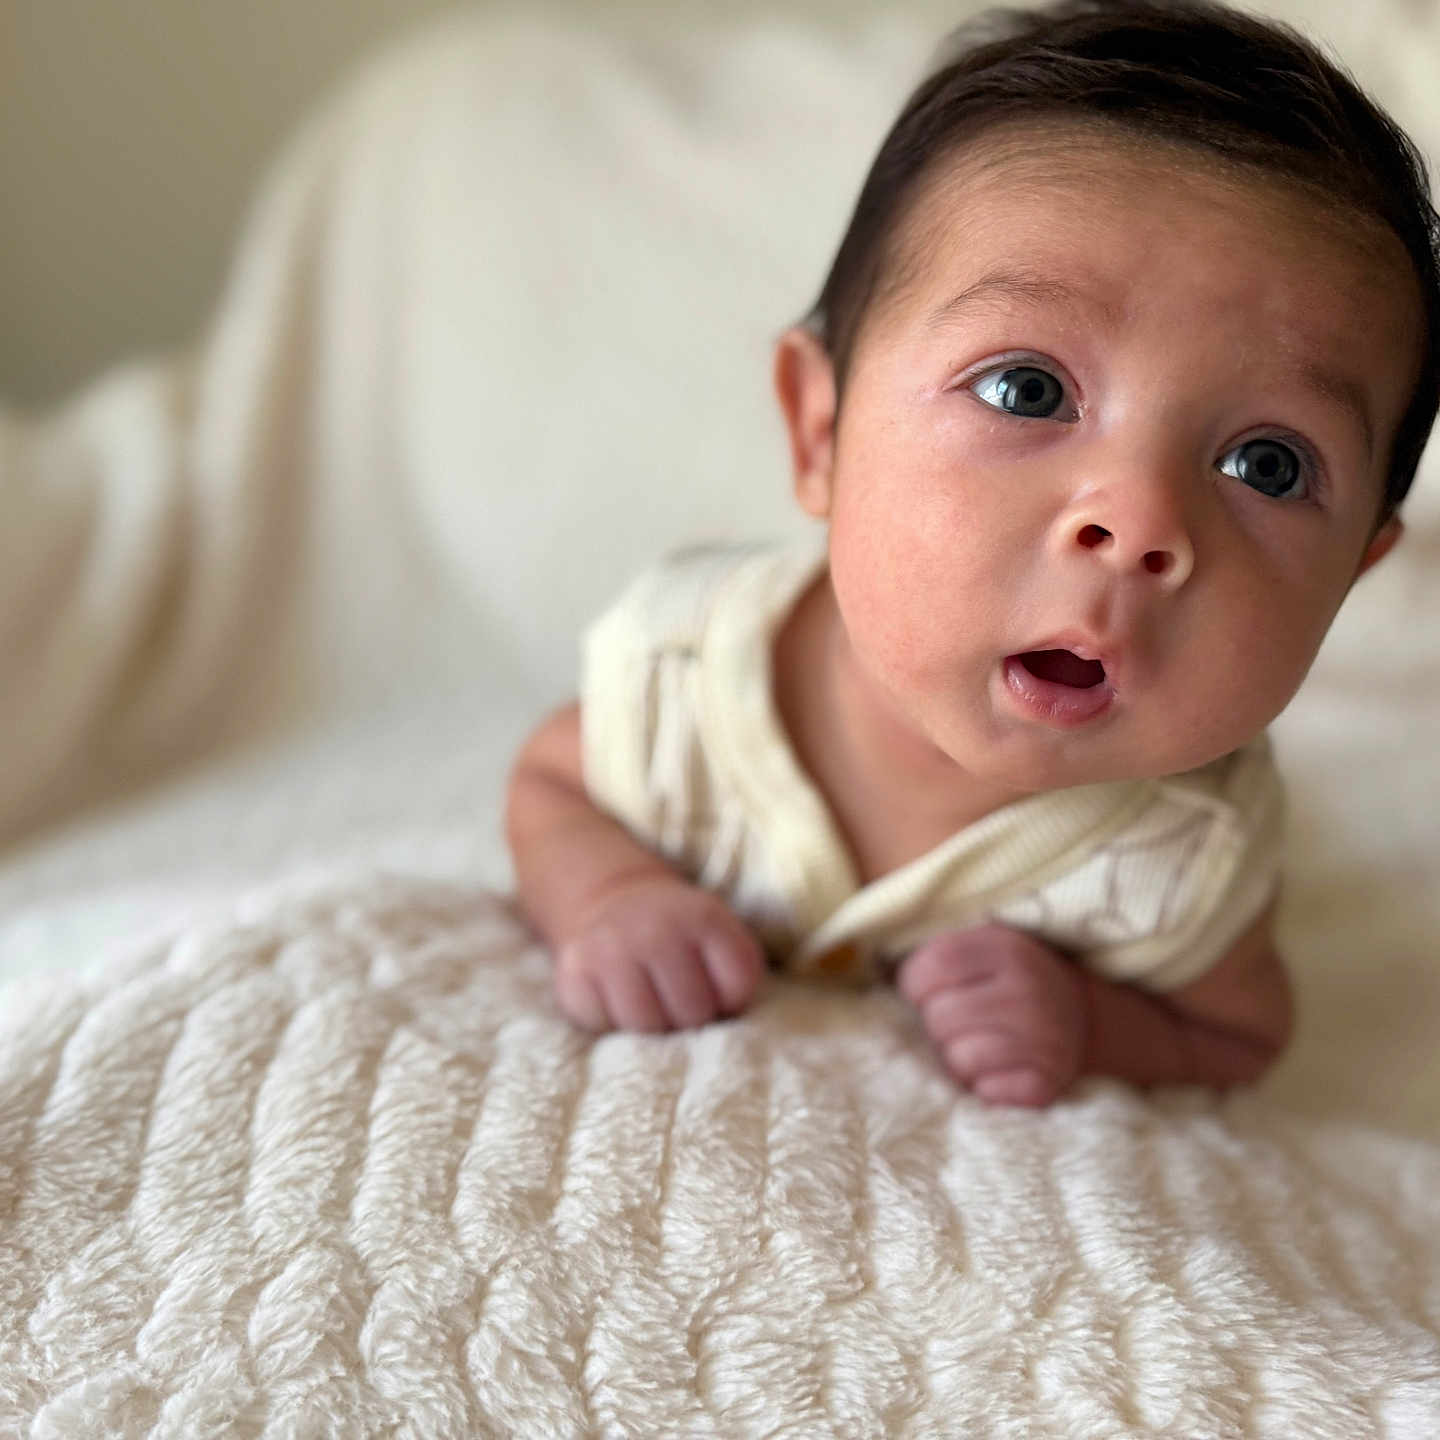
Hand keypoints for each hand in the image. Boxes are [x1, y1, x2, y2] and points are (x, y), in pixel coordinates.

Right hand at [553, 876, 764, 1032]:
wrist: (615, 901)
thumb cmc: (680, 937)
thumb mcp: (722, 938)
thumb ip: (739, 977)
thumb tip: (721, 1025)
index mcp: (704, 918)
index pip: (737, 988)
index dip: (731, 1001)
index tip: (717, 989)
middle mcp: (655, 928)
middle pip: (692, 1013)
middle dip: (691, 1019)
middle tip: (679, 1001)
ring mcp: (610, 948)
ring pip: (646, 1025)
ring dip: (652, 1027)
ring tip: (651, 1005)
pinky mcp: (574, 972)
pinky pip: (603, 1026)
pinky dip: (611, 1023)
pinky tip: (616, 998)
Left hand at [897, 924, 1086, 1107]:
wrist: (1083, 1017)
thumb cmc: (1008, 981)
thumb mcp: (981, 948)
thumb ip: (935, 954)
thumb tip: (869, 968)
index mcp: (1005, 948)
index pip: (931, 967)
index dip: (914, 985)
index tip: (926, 992)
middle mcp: (1028, 990)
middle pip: (939, 1018)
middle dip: (937, 1025)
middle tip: (961, 1022)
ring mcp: (1044, 1038)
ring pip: (958, 1059)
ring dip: (957, 1058)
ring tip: (980, 1044)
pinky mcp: (1048, 1082)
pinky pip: (985, 1092)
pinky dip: (982, 1086)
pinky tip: (998, 1069)